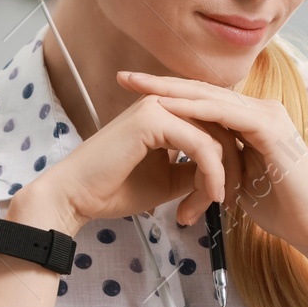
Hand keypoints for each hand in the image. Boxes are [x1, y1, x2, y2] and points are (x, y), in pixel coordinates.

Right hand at [12, 92, 231, 231]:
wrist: (76, 197)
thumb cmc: (115, 189)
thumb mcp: (170, 180)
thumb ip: (197, 170)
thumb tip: (227, 174)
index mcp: (168, 111)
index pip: (216, 129)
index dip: (229, 163)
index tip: (226, 197)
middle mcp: (165, 101)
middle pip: (223, 131)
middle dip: (231, 172)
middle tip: (227, 205)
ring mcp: (158, 105)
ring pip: (217, 140)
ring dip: (222, 177)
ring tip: (215, 205)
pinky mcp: (153, 119)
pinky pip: (203, 146)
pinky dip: (213, 175)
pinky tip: (212, 197)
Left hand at [115, 70, 307, 254]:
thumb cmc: (283, 211)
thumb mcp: (241, 182)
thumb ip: (222, 167)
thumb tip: (196, 172)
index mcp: (254, 120)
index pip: (204, 101)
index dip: (168, 95)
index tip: (133, 93)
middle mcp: (262, 111)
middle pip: (202, 91)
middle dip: (161, 84)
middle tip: (124, 77)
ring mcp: (268, 116)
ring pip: (210, 96)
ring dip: (171, 91)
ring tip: (138, 87)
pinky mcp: (271, 129)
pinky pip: (225, 114)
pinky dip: (194, 109)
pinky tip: (167, 107)